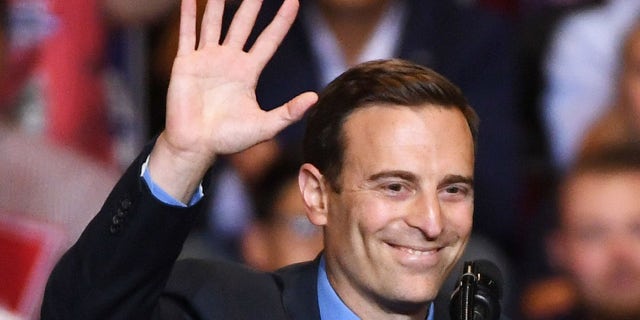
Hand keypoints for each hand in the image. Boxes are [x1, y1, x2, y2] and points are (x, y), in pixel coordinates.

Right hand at [149, 0, 316, 201]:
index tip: (293, 0)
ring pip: (214, 23)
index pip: (269, 39)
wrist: (196, 146)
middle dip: (251, 3)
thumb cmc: (229, 139)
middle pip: (243, 24)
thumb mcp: (264, 126)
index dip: (281, 20)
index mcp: (248, 72)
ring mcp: (206, 59)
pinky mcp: (185, 64)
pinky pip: (187, 34)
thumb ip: (288, 112)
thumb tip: (315, 97)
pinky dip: (187, 15)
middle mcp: (229, 61)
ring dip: (217, 3)